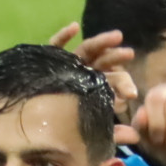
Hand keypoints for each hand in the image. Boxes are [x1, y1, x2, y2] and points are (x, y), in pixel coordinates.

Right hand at [49, 22, 140, 145]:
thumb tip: (136, 137)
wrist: (30, 124)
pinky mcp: (49, 60)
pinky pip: (55, 46)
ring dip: (101, 42)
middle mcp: (82, 73)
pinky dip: (63, 36)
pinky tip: (74, 27)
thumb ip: (112, 133)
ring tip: (117, 36)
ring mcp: (67, 65)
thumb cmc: (63, 127)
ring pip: (85, 50)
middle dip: (116, 57)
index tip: (132, 93)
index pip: (112, 81)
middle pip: (102, 61)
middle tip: (129, 54)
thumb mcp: (91, 131)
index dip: (123, 85)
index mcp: (94, 87)